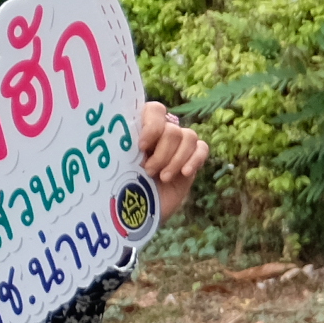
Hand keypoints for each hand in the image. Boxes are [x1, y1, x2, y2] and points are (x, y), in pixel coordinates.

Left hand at [136, 100, 208, 216]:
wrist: (141, 212)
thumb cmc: (125, 187)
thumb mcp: (121, 165)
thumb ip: (126, 148)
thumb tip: (128, 139)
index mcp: (143, 127)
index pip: (155, 110)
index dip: (152, 126)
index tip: (142, 147)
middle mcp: (162, 132)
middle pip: (172, 129)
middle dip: (162, 153)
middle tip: (149, 171)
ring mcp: (180, 145)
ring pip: (188, 137)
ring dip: (176, 159)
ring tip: (164, 178)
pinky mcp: (194, 158)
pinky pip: (202, 148)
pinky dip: (194, 160)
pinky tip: (185, 173)